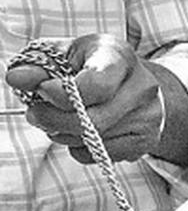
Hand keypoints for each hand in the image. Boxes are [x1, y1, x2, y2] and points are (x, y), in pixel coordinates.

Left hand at [5, 34, 163, 164]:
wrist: (134, 85)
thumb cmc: (94, 64)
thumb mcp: (65, 54)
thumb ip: (39, 65)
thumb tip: (16, 79)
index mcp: (120, 57)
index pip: (97, 85)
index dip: (64, 95)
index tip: (42, 91)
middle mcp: (142, 88)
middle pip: (95, 119)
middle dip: (56, 119)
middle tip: (35, 115)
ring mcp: (148, 118)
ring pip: (97, 141)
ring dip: (65, 135)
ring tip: (55, 122)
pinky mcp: (146, 141)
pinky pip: (104, 156)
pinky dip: (81, 149)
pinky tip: (77, 134)